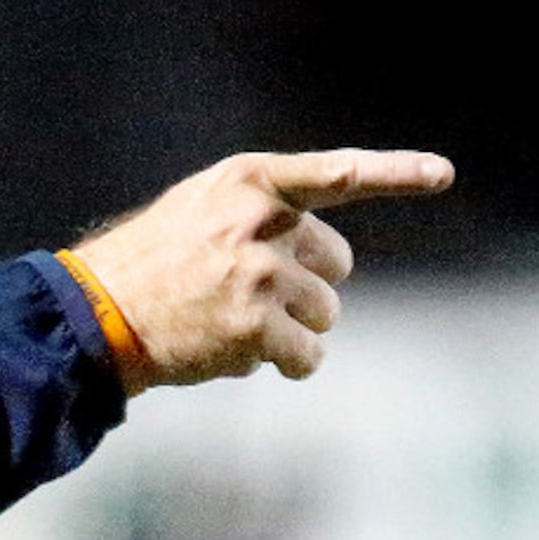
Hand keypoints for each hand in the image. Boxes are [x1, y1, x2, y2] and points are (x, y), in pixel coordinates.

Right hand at [70, 149, 453, 392]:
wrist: (94, 315)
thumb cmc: (147, 265)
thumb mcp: (199, 210)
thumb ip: (261, 213)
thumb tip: (328, 259)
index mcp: (250, 182)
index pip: (338, 174)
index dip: (397, 173)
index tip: (444, 175)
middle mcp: (261, 222)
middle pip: (337, 263)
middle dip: (307, 285)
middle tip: (251, 296)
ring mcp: (261, 274)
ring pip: (325, 314)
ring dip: (291, 330)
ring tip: (234, 328)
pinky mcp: (256, 327)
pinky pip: (306, 356)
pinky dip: (286, 365)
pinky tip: (240, 358)